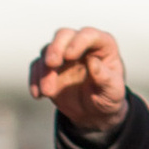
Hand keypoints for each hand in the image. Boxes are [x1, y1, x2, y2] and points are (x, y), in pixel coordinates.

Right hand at [30, 24, 127, 138]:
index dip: (78, 42)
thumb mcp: (113, 92)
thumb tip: (93, 62)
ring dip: (44, 70)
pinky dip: (35, 79)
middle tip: (51, 64)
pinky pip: (37, 67)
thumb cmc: (108, 98)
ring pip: (47, 51)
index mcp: (102, 45)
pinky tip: (38, 95)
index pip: (88, 35)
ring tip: (48, 92)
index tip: (69, 56)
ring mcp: (63, 55)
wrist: (94, 113)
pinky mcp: (50, 67)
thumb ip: (106, 77)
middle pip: (64, 35)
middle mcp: (81, 45)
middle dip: (55, 48)